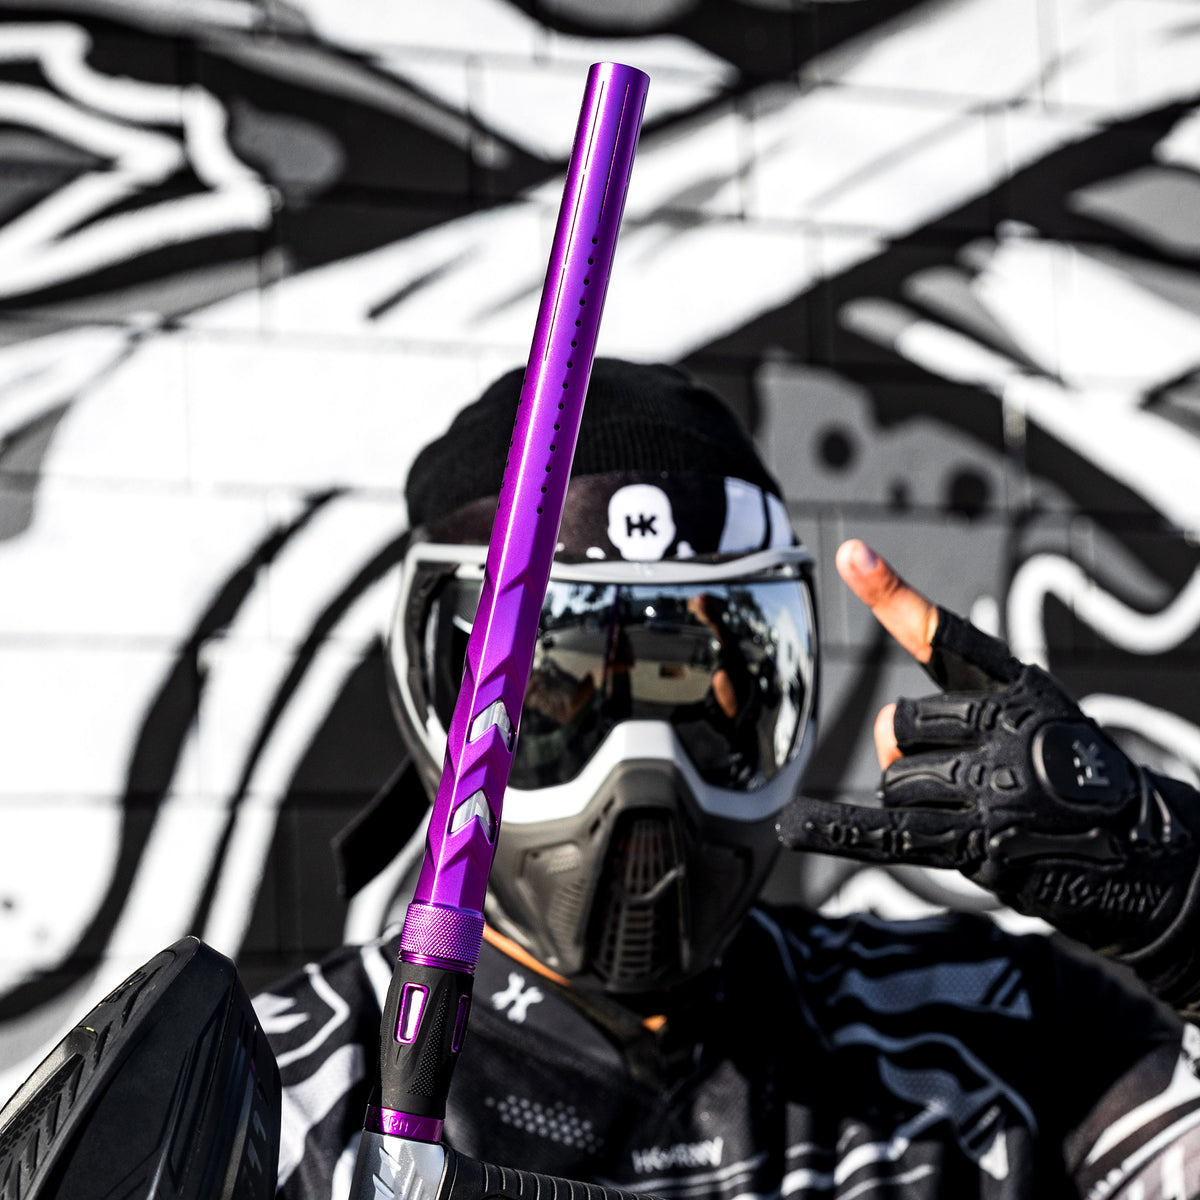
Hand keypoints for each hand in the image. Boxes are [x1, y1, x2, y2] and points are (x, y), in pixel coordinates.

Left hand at [777, 540, 1199, 1010]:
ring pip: (895, 782)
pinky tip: (794, 826)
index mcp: (1016, 687)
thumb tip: (885, 734)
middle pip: (899, 729)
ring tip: (981, 817)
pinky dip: (837, 831)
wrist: (1148, 856)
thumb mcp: (1034, 725)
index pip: (946, 635)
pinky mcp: (980, 840)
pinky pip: (890, 831)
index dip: (893, 593)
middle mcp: (1005, 725)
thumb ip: (952, 719)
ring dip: (919, 807)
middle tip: (973, 783)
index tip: (850, 553)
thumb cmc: (1074, 785)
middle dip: (915, 759)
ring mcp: (994, 782)